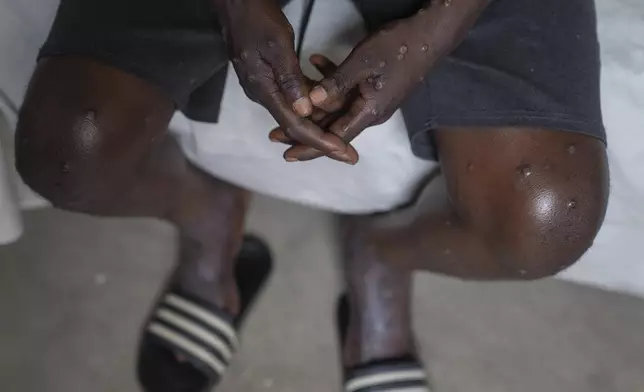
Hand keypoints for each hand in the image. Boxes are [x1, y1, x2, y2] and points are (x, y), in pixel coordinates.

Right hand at [214, 0, 350, 159]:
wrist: (235, 4)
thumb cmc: (257, 19)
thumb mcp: (277, 46)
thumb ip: (290, 79)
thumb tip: (304, 111)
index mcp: (264, 90)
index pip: (296, 126)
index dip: (321, 141)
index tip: (343, 152)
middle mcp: (262, 95)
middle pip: (296, 127)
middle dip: (323, 141)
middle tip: (348, 153)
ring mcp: (264, 88)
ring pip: (295, 114)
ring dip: (319, 125)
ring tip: (343, 138)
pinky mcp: (268, 79)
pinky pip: (291, 99)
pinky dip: (310, 106)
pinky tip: (327, 109)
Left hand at [274, 17, 433, 162]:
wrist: (430, 35)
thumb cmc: (399, 48)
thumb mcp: (361, 64)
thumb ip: (335, 84)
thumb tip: (311, 101)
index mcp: (368, 112)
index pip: (333, 138)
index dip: (310, 147)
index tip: (288, 154)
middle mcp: (370, 112)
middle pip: (332, 127)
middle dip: (304, 127)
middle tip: (275, 132)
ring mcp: (373, 100)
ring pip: (337, 108)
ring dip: (314, 102)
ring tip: (291, 97)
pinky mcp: (374, 88)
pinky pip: (347, 91)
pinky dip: (331, 80)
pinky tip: (315, 62)